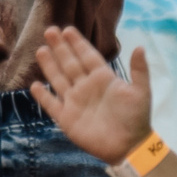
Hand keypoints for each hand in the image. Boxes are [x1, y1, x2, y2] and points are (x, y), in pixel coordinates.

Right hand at [28, 28, 154, 164]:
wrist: (129, 147)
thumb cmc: (137, 119)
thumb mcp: (141, 92)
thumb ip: (139, 70)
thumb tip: (140, 47)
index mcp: (103, 79)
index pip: (88, 57)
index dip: (78, 44)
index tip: (68, 30)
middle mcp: (86, 87)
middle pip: (70, 64)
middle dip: (60, 48)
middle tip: (50, 31)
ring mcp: (75, 102)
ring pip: (59, 79)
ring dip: (50, 65)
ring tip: (41, 50)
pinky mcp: (67, 118)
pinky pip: (51, 104)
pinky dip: (43, 96)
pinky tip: (35, 85)